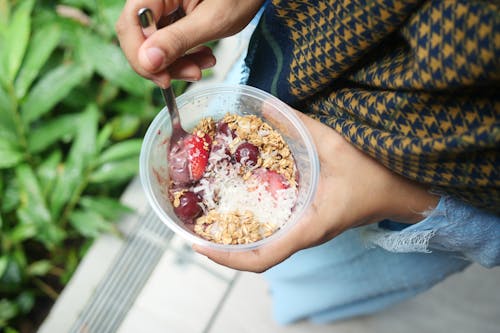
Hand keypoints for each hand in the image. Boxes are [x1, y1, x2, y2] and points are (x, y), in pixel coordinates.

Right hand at [115, 0, 264, 87]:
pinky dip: (185, 54)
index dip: (141, 56)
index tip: (163, 79)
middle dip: (163, 63)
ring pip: (154, 42)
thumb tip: (147, 62)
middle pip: (139, 36)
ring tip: (205, 66)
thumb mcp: (213, 20)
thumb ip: (178, 40)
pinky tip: (204, 57)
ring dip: (177, 62)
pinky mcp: (174, 14)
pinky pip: (168, 39)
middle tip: (191, 75)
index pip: (130, 24)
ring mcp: (164, 5)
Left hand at [193, 110, 438, 271]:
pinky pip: (277, 232)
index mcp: (310, 226)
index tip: (199, 246)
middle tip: (196, 229)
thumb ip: (298, 125)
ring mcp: (307, 232)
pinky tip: (241, 205)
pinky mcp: (310, 223)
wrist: (402, 190)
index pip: (263, 257)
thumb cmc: (375, 174)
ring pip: (266, 246)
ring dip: (236, 239)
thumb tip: (263, 107)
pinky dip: (254, 226)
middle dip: (224, 249)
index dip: (228, 258)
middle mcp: (305, 235)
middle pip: (258, 256)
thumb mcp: (334, 144)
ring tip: (210, 220)